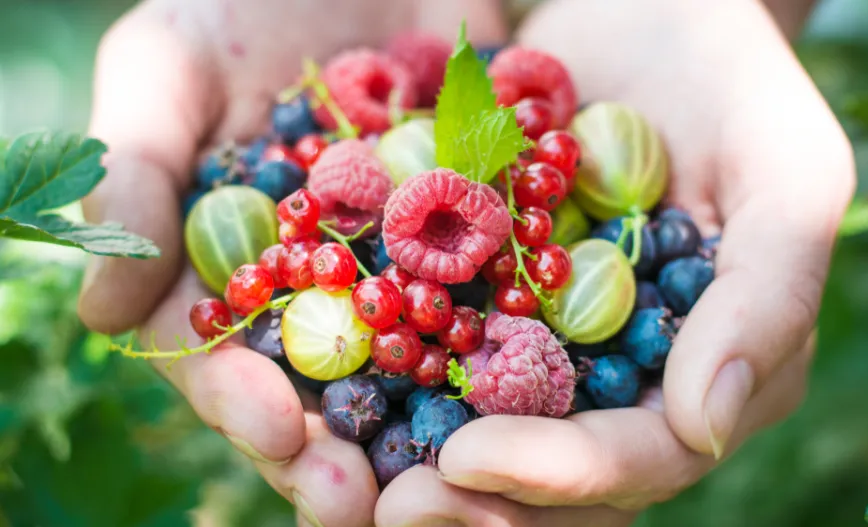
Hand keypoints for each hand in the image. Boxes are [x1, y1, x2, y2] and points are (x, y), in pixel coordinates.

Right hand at [75, 1, 505, 524]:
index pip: (221, 354)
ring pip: (411, 374)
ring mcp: (403, 273)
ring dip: (424, 436)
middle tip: (358, 503)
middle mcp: (318, 288)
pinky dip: (513, 354)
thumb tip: (100, 320)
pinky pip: (498, 306)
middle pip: (321, 391)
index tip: (273, 425)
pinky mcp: (479, 247)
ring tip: (447, 483)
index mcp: (230, 267)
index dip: (240, 398)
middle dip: (335, 450)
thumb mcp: (172, 62)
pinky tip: (536, 397)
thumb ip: (137, 174)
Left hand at [375, 1, 855, 524]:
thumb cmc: (735, 83)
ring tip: (327, 473)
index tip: (470, 460)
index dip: (561, 475)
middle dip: (472, 503)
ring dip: (406, 464)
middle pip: (551, 478)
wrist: (644, 13)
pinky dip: (373, 377)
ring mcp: (545, 343)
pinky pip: (424, 351)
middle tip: (387, 508)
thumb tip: (707, 427)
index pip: (639, 456)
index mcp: (703, 373)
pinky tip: (309, 391)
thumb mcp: (786, 175)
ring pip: (478, 434)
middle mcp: (619, 379)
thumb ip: (768, 298)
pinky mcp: (480, 297)